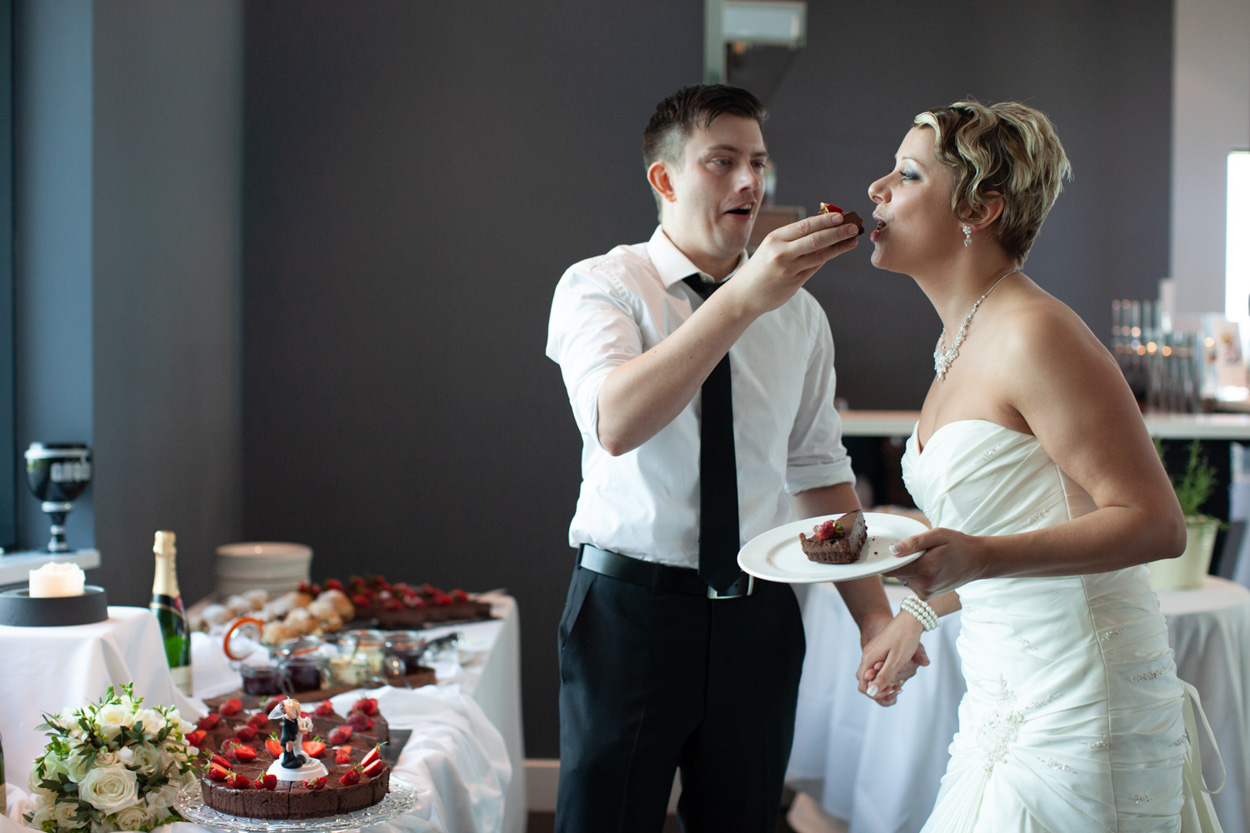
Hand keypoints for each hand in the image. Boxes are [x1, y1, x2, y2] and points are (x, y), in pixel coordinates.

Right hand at [721, 211, 859, 316]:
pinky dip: (827, 258)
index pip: (805, 226)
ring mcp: (789, 270)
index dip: (825, 220)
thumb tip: (822, 225)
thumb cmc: (760, 267)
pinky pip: (815, 268)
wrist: (743, 294)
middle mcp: (781, 253)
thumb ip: (794, 238)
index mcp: (775, 239)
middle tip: (854, 226)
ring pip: (820, 255)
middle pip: (816, 240)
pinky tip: (838, 251)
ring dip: (839, 247)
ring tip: (853, 240)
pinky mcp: (794, 283)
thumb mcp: (771, 247)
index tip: (841, 215)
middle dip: (838, 232)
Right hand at [856, 613, 929, 705]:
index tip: (892, 690)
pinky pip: (879, 668)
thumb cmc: (904, 637)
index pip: (864, 686)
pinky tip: (900, 671)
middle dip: (882, 689)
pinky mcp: (879, 651)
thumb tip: (871, 693)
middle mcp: (868, 657)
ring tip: (901, 680)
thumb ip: (883, 677)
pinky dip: (889, 673)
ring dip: (886, 681)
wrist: (910, 618)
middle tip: (898, 688)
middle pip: (867, 682)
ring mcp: (873, 654)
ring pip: (874, 675)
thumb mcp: (896, 660)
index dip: (876, 693)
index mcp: (869, 659)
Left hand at [886, 527, 990, 598]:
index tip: (889, 548)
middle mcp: (923, 585)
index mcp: (925, 569)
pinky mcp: (926, 596)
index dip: (886, 558)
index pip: (890, 569)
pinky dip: (914, 574)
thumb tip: (893, 550)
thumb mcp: (937, 535)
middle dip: (899, 561)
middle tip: (913, 550)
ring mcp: (925, 593)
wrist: (977, 561)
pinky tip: (928, 567)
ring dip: (908, 568)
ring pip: (902, 578)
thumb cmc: (957, 544)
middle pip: (895, 573)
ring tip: (925, 558)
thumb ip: (914, 542)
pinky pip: (910, 583)